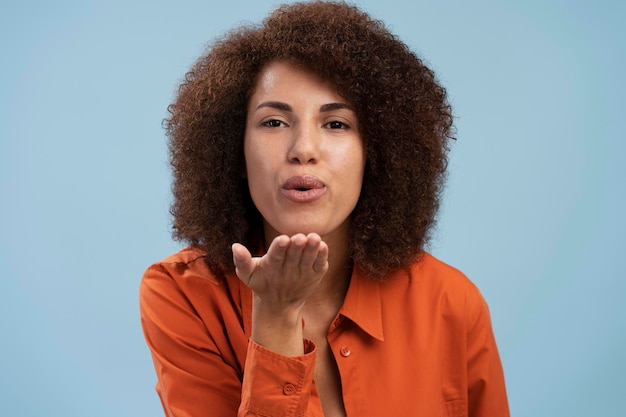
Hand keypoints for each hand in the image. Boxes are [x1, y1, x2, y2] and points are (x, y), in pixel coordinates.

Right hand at [232, 233, 328, 354]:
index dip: (279, 248)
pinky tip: (323, 246)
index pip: (275, 257)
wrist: (280, 304)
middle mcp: (288, 271)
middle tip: (299, 237)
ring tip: (314, 238)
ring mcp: (303, 273)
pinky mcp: (315, 275)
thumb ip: (242, 261)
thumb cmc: (262, 282)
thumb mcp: (248, 275)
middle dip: (296, 247)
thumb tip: (235, 246)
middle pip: (293, 257)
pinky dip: (322, 257)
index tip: (283, 239)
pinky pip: (320, 266)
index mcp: (271, 267)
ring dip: (312, 249)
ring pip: (308, 260)